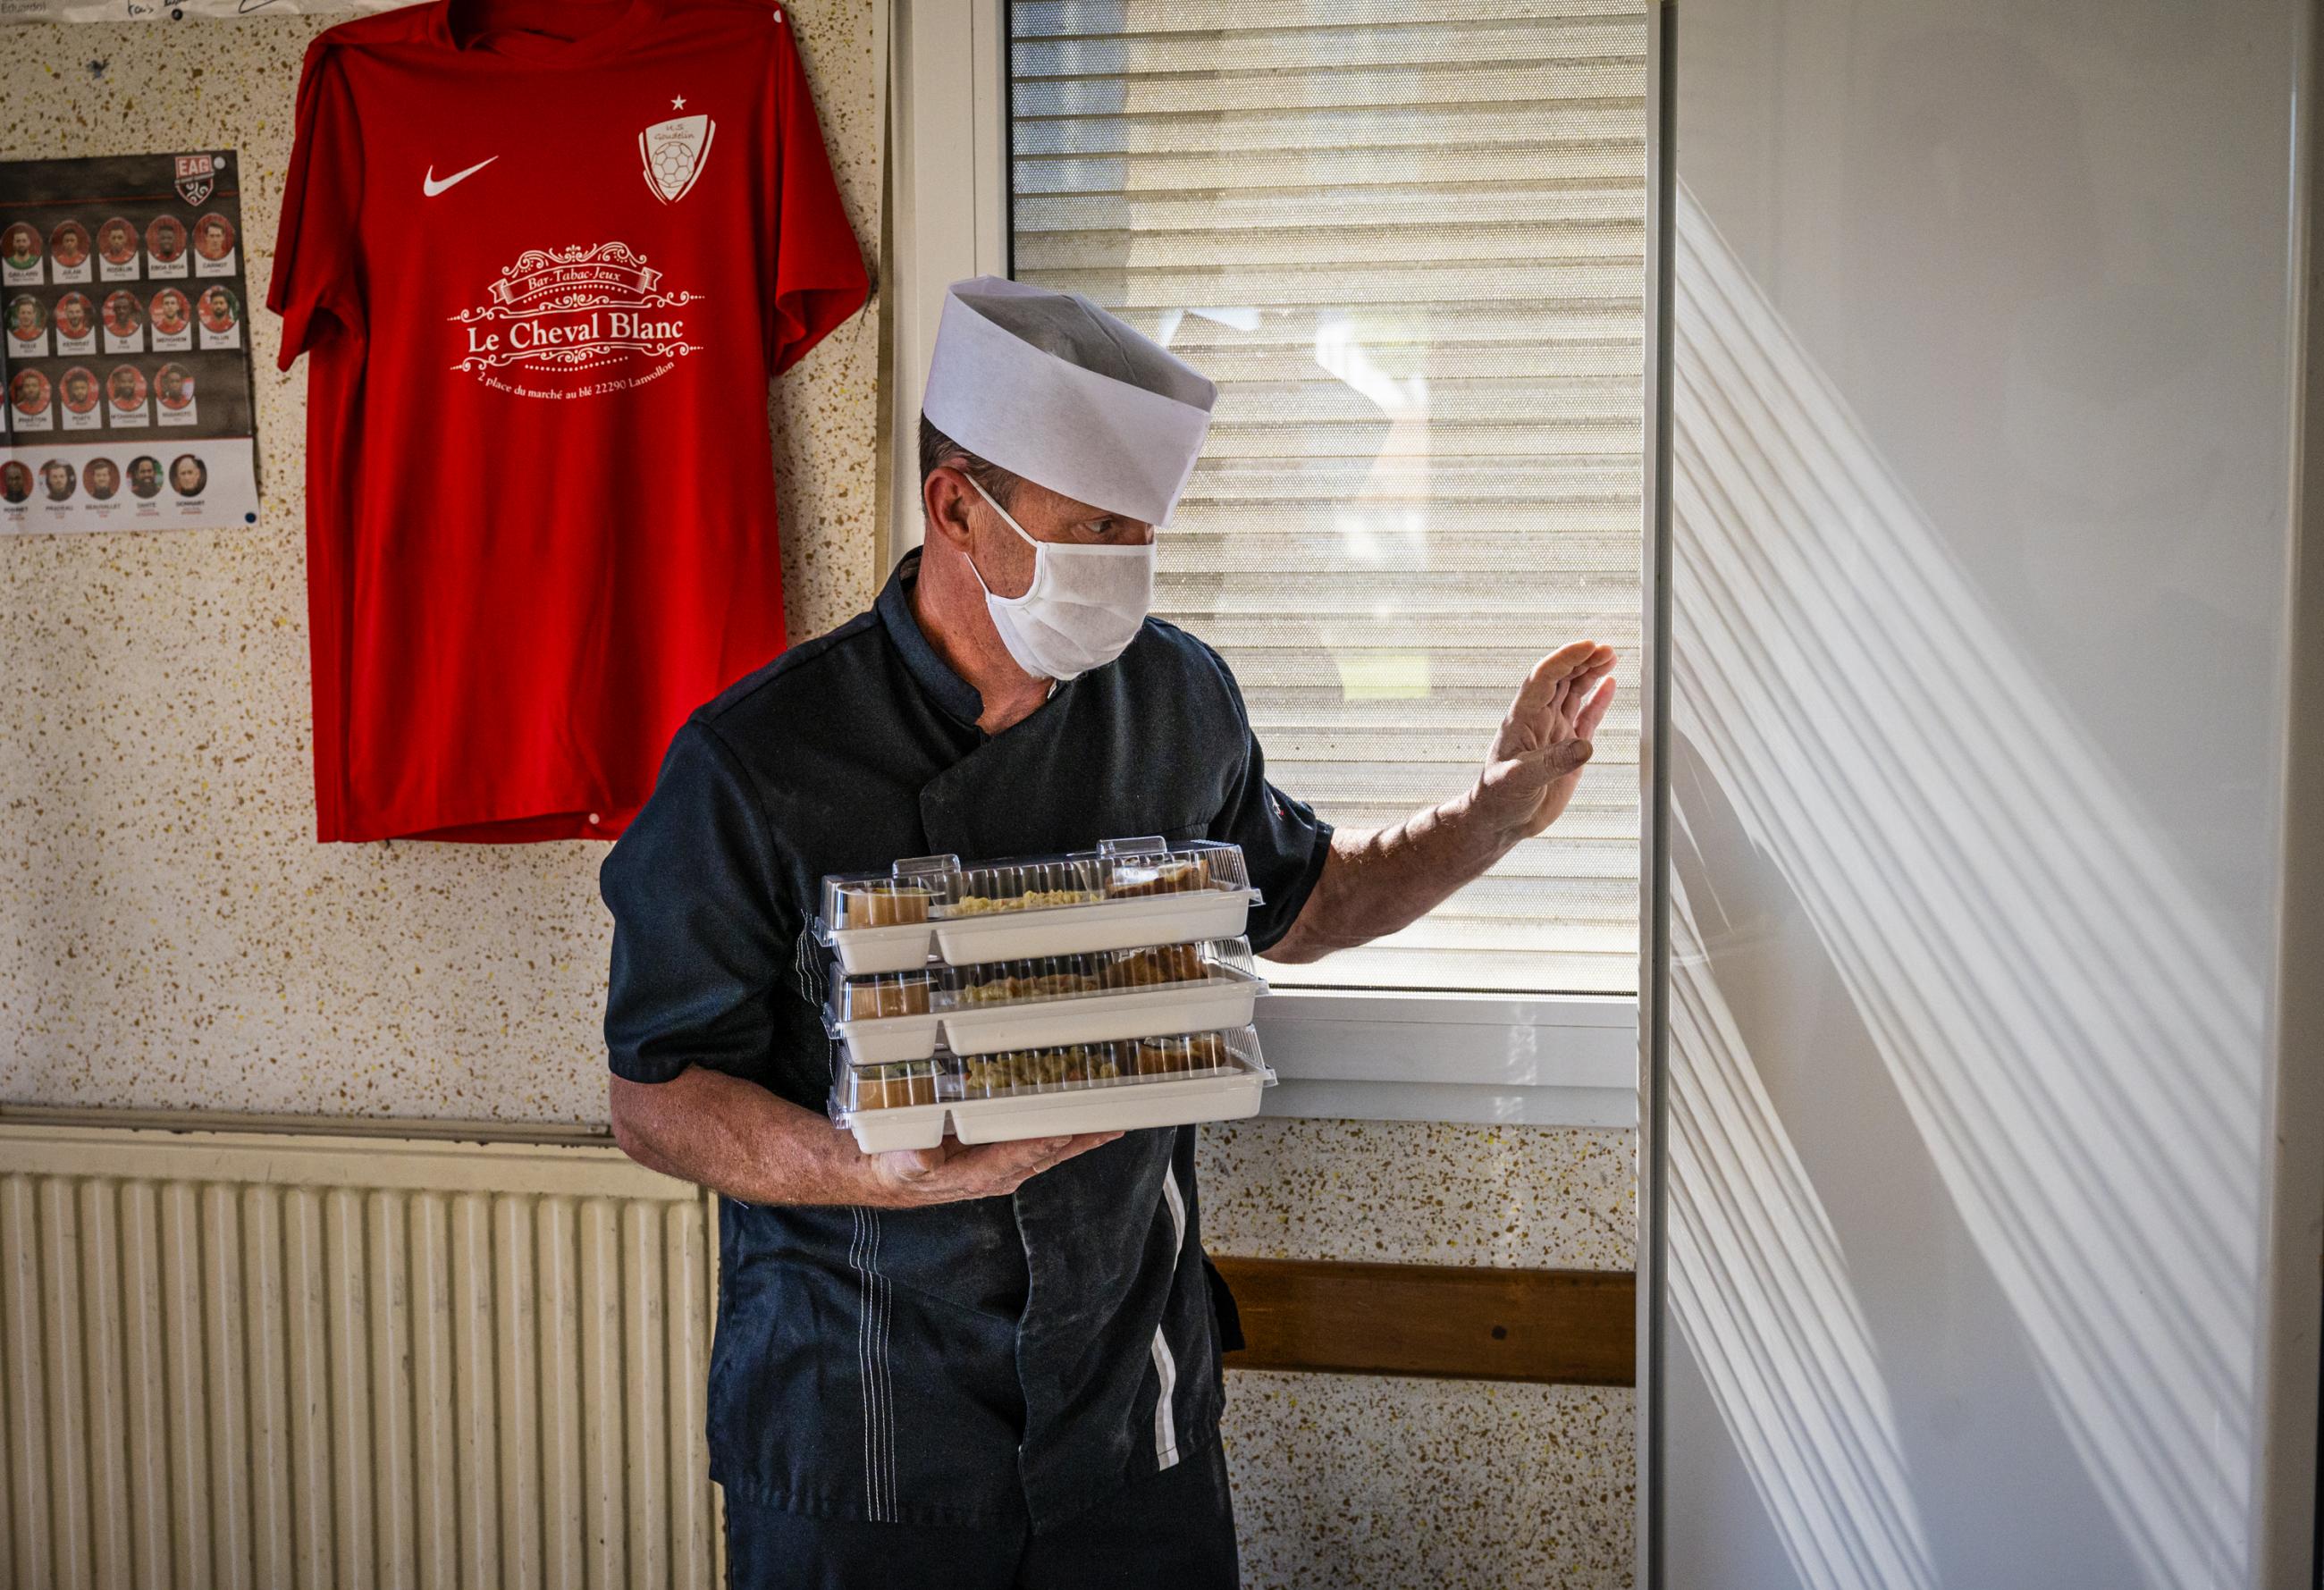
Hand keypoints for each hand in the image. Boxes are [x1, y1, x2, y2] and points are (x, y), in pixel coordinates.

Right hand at [859, 1131, 1121, 1206]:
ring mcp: (1007, 1163)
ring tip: (1115, 1118)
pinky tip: (1088, 1118)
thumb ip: (912, 1159)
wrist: (893, 1176)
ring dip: (1084, 1134)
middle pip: (1050, 1152)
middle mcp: (1001, 1171)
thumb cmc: (898, 1166)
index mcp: (978, 1174)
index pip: (1018, 1155)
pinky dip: (1069, 1128)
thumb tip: (919, 1154)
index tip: (1066, 1126)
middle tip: (1114, 1120)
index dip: (1043, 1140)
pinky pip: (1045, 1140)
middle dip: (1081, 1138)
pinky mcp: (1007, 1153)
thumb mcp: (900, 1163)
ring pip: (1054, 1147)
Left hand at [1468, 641, 1616, 841]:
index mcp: (1522, 719)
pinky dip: (1598, 700)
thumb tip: (1584, 746)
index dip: (1565, 659)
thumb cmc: (1499, 799)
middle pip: (1562, 679)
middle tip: (1607, 649)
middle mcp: (1538, 720)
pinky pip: (1586, 717)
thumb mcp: (1521, 780)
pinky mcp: (1568, 749)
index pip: (1544, 677)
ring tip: (1611, 657)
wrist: (1501, 821)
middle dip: (1583, 661)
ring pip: (1574, 693)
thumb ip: (1552, 763)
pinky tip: (1610, 684)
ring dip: (1591, 674)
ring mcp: (1554, 732)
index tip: (1589, 646)